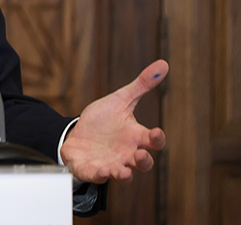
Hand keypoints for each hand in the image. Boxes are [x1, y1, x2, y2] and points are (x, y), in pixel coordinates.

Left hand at [61, 59, 167, 183]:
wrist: (77, 133)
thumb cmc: (103, 120)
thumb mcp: (121, 100)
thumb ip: (141, 85)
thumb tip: (162, 64)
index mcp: (136, 137)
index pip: (153, 141)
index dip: (157, 139)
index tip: (157, 133)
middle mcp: (127, 154)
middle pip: (143, 163)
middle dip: (144, 161)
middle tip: (140, 155)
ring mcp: (110, 163)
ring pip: (123, 174)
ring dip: (124, 174)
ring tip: (123, 171)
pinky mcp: (91, 169)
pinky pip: (97, 176)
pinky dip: (99, 174)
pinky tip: (100, 170)